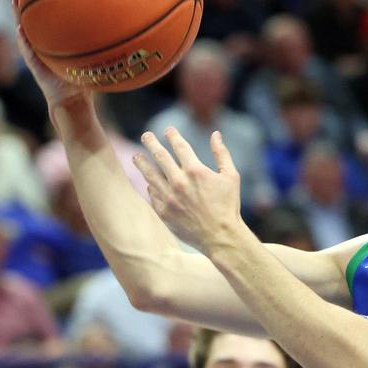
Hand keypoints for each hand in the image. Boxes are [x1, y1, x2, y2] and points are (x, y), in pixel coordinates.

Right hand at [12, 0, 91, 112]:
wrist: (73, 100)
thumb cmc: (84, 79)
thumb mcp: (91, 55)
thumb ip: (97, 41)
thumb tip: (115, 23)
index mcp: (53, 40)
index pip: (46, 18)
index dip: (41, 3)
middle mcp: (42, 44)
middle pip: (32, 19)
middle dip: (26, 3)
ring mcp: (36, 54)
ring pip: (25, 31)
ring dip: (19, 15)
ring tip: (15, 0)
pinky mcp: (35, 66)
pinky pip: (28, 52)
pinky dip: (24, 41)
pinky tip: (20, 29)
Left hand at [133, 128, 244, 253]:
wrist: (220, 237)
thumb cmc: (228, 206)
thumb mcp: (231, 176)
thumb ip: (222, 153)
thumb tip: (215, 134)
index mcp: (195, 170)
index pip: (179, 146)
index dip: (172, 136)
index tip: (168, 130)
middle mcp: (178, 181)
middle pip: (159, 156)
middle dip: (151, 143)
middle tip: (146, 136)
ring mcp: (168, 197)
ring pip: (149, 175)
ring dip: (141, 163)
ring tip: (136, 156)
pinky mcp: (163, 211)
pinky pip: (152, 194)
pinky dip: (150, 186)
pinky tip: (149, 183)